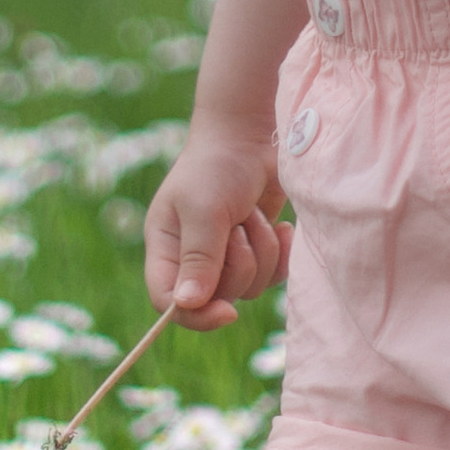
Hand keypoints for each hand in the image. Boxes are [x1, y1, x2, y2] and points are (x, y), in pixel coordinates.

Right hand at [144, 125, 292, 333]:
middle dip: (239, 264)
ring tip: (254, 214)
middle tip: (239, 226)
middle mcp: (193, 257)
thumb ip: (198, 257)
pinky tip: (282, 227)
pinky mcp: (257, 248)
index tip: (228, 312)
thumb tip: (187, 304)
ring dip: (261, 250)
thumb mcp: (204, 209)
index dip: (196, 315)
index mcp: (166, 248)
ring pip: (249, 288)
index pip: (170, 302)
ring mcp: (226, 255)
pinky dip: (281, 253)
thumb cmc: (218, 165)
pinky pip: (273, 276)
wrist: (254, 135)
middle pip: (217, 298)